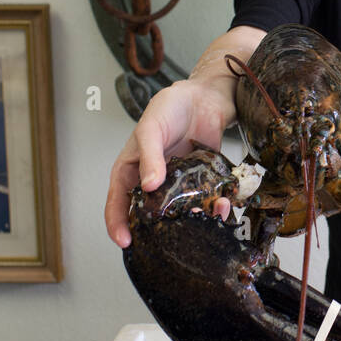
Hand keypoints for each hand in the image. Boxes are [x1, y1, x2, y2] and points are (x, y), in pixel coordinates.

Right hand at [105, 80, 233, 246]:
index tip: (124, 241)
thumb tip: (148, 186)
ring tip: (202, 225)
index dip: (117, 223)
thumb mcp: (151, 128)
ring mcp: (178, 184)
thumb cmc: (168, 107)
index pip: (118, 201)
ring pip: (180, 211)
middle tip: (166, 244)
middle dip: (156, 231)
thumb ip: (149, 156)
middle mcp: (153, 182)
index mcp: (131, 170)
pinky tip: (223, 206)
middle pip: (149, 214)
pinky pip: (206, 200)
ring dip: (191, 221)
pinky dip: (215, 206)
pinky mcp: (202, 181)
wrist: (204, 96)